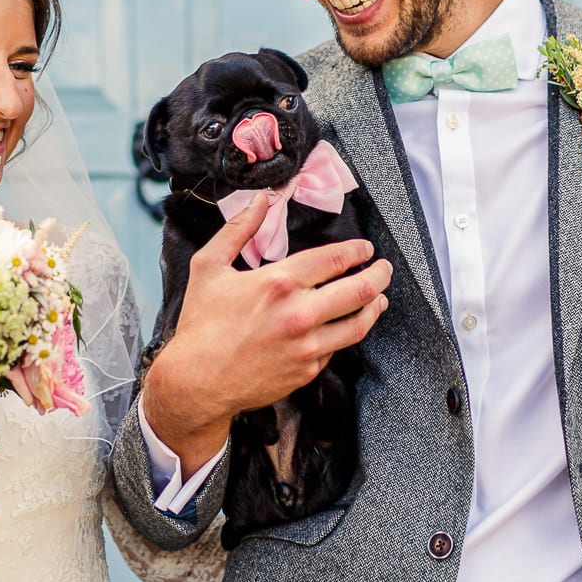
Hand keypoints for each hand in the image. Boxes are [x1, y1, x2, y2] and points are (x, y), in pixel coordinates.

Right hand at [143, 194, 390, 466]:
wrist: (197, 382)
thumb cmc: (200, 323)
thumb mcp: (209, 266)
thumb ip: (238, 229)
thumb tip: (260, 199)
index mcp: (279, 283)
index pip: (335, 259)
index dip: (357, 250)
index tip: (365, 248)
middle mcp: (300, 314)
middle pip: (360, 290)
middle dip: (379, 275)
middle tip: (385, 269)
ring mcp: (307, 346)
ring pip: (359, 324)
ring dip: (375, 307)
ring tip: (380, 298)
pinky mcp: (307, 371)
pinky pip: (335, 348)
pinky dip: (343, 334)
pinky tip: (342, 326)